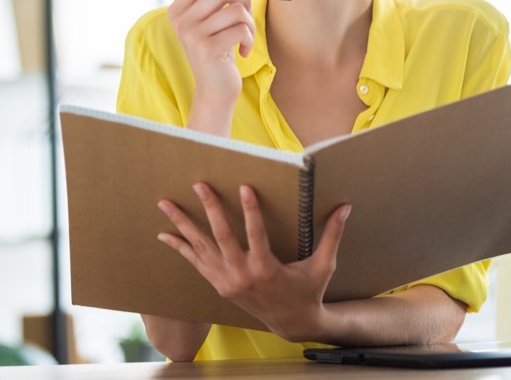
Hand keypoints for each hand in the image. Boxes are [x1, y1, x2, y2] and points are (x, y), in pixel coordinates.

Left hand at [157, 182, 350, 341]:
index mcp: (267, 269)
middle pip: (221, 237)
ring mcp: (227, 281)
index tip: (244, 186)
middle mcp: (243, 275)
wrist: (292, 324)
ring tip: (165, 204)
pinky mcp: (219, 285)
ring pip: (201, 248)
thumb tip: (345, 207)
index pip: (256, 234)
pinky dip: (181, 248)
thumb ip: (332, 235)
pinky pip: (196, 263)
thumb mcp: (323, 265)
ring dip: (182, 225)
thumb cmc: (309, 291)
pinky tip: (165, 234)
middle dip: (210, 208)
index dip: (250, 210)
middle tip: (199, 185)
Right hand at [167, 0, 255, 132]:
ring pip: (236, 10)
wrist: (214, 89)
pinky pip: (242, 29)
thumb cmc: (216, 49)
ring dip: (249, 22)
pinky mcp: (209, 49)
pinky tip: (243, 51)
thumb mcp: (210, 18)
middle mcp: (181, 20)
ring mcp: (193, 35)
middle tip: (245, 15)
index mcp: (177, 9)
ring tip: (245, 36)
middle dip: (244, 0)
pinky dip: (249, 39)